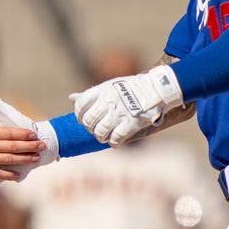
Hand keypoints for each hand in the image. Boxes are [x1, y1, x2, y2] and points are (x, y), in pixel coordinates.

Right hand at [0, 107, 43, 180]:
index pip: (8, 132)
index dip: (22, 134)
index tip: (33, 134)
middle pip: (12, 146)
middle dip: (29, 146)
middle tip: (42, 146)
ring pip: (8, 160)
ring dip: (24, 159)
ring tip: (36, 159)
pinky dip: (8, 174)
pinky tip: (18, 175)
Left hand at [70, 65, 186, 145]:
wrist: (156, 88)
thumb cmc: (130, 88)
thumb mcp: (109, 85)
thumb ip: (91, 94)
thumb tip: (71, 97)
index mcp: (102, 90)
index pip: (80, 104)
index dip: (79, 115)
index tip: (84, 120)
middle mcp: (109, 101)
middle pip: (88, 121)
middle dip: (90, 128)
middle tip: (95, 129)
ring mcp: (121, 112)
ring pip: (100, 131)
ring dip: (101, 137)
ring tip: (104, 136)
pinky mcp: (132, 123)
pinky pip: (116, 138)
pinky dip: (113, 142)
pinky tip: (115, 140)